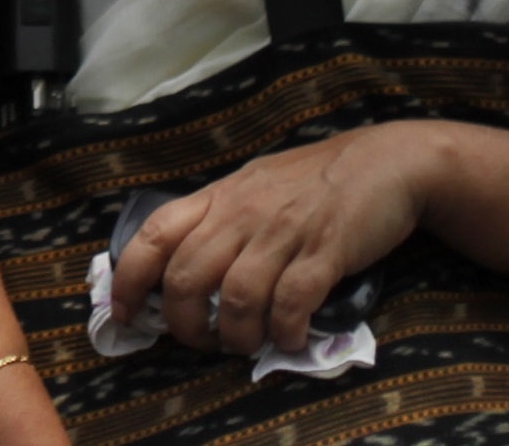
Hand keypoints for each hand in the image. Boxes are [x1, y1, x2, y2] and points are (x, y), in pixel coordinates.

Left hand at [111, 123, 437, 357]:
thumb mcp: (254, 186)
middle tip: (199, 342)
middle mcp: (242, 212)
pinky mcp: (324, 252)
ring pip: (237, 297)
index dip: (129, 276)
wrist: (385, 163)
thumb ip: (220, 218)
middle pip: (189, 276)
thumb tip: (183, 265)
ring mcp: (283, 232)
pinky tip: (287, 340)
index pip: (156, 233)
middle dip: (184, 323)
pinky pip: (291, 303)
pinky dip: (284, 333)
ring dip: (236, 336)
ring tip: (245, 346)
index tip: (123, 312)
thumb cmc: (315, 179)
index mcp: (219, 197)